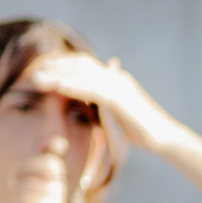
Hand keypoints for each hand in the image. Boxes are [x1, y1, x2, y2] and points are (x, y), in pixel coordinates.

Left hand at [21, 54, 171, 153]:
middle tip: (34, 71)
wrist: (166, 138)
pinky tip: (57, 86)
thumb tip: (92, 106)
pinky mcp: (120, 99)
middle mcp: (115, 77)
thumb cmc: (145, 131)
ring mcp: (118, 86)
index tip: (43, 69)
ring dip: (58, 75)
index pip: (84, 64)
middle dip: (56, 66)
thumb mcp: (120, 114)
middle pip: (80, 64)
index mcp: (114, 79)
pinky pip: (91, 89)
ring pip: (82, 74)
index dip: (63, 64)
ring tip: (37, 78)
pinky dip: (72, 86)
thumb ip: (105, 105)